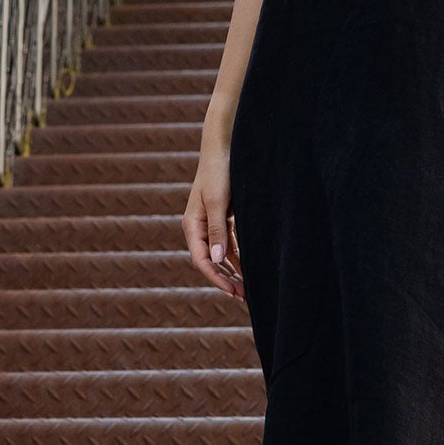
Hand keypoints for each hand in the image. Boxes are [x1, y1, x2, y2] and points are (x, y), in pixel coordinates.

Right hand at [184, 142, 244, 301]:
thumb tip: (216, 260)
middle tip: (245, 296)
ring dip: (234, 270)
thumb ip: (217, 231)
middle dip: (227, 279)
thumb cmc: (219, 172)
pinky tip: (251, 267)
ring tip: (250, 287)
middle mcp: (200, 227)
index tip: (233, 291)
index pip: (202, 260)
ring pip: (222, 254)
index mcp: (192, 226)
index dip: (217, 278)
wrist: (225, 148)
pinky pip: (231, 243)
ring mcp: (212, 223)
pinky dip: (240, 256)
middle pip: (212, 261)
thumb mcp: (218, 202)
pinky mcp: (224, 218)